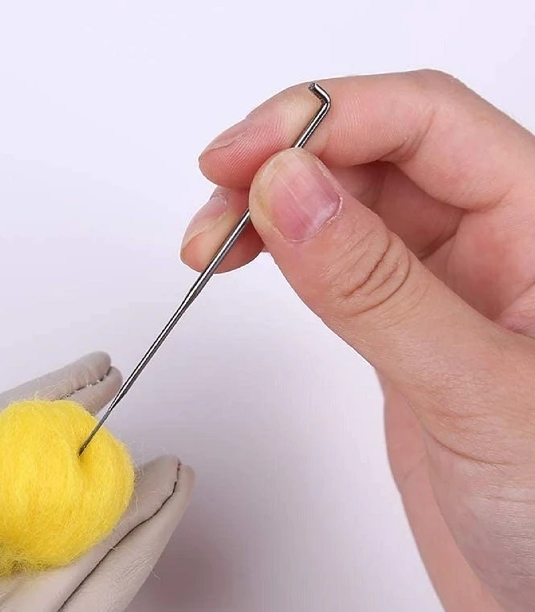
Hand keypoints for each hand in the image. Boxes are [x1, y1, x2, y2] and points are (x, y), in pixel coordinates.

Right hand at [181, 69, 534, 611]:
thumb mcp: (475, 393)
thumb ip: (375, 289)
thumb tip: (289, 189)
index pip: (424, 122)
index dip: (323, 118)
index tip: (238, 159)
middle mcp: (499, 249)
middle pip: (378, 152)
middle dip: (283, 159)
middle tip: (212, 204)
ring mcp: (445, 296)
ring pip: (350, 207)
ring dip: (274, 204)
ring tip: (213, 239)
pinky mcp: (405, 343)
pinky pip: (339, 269)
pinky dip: (286, 255)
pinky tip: (256, 259)